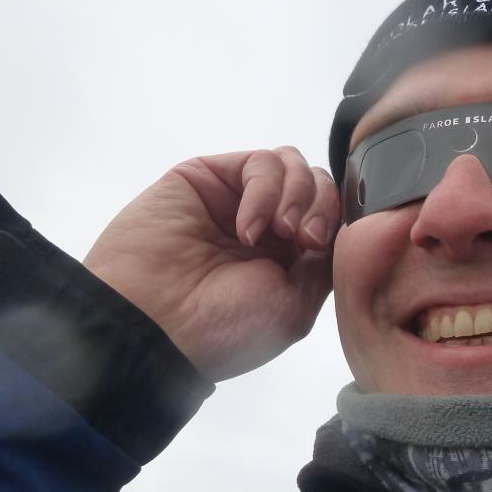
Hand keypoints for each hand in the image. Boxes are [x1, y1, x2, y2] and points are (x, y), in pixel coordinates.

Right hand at [83, 148, 339, 381]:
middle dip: (322, 206)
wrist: (152, 324)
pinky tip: (246, 226)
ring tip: (279, 231)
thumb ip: (322, 262)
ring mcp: (237, 201)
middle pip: (318, 186)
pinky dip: (265, 189)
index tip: (319, 249)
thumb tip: (335, 227)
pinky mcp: (208, 177)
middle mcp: (265, 229)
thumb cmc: (223, 329)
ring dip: (297, 194)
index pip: (333, 218)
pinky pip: (260, 162)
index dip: (339, 222)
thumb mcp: (294, 308)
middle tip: (303, 239)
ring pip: (293, 166)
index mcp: (288, 263)